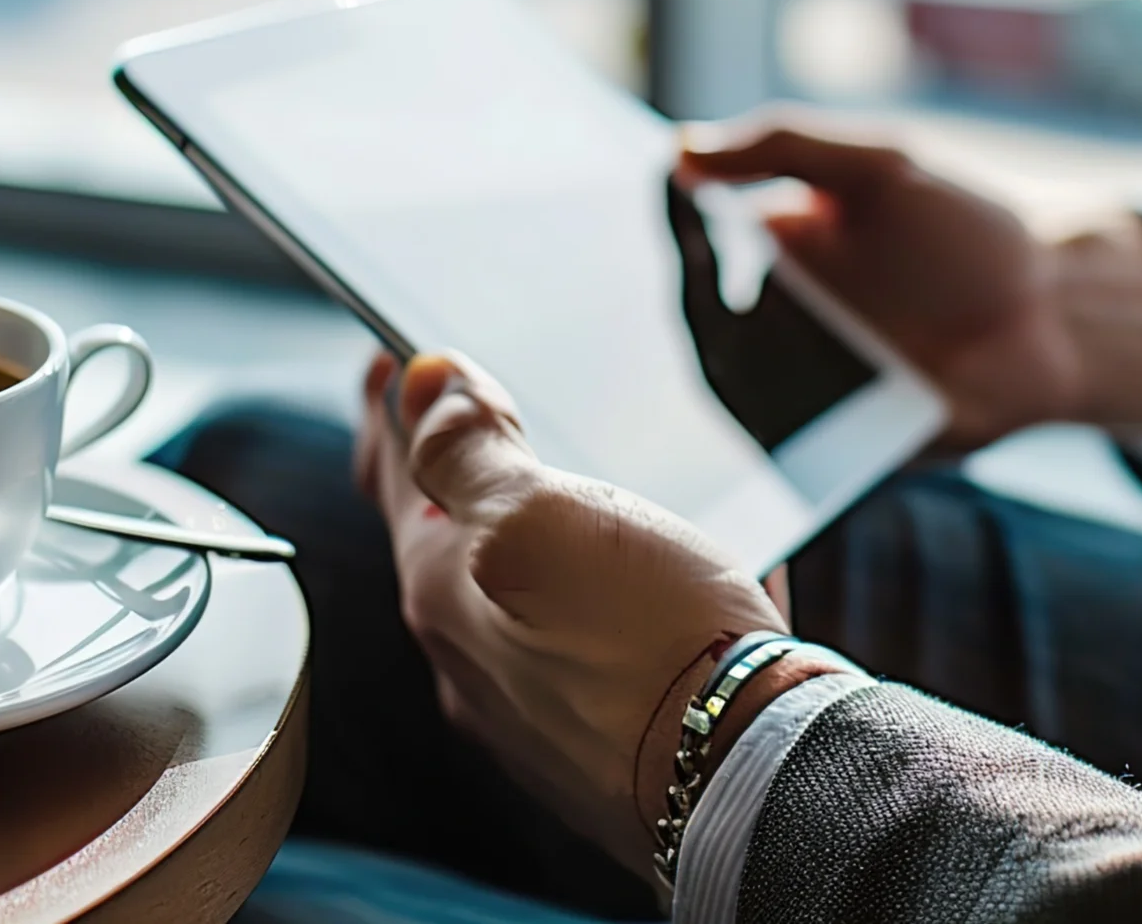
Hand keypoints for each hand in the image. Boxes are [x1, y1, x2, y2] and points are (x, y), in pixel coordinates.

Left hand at [354, 352, 831, 877]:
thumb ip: (470, 455)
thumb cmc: (646, 646)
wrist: (751, 780)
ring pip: (526, 599)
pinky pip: (604, 643)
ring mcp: (543, 708)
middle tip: (462, 417)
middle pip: (450, 544)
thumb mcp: (538, 520)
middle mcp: (479, 661)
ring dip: (537, 538)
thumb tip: (424, 387)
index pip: (395, 479)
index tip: (390, 361)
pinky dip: (621, 596)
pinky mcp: (613, 737)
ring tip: (571, 487)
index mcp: (444, 595)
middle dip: (455, 477)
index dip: (390, 411)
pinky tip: (674, 573)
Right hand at [680, 113, 1141, 444]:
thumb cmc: (971, 233)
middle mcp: (778, 323)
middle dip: (703, 301)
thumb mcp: (879, 167)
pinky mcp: (833, 450)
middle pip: (699, 324)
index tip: (680, 196)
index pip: (697, 244)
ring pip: (730, 388)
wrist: (1054, 320)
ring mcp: (803, 389)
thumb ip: (784, 146)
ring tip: (789, 335)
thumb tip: (679, 148)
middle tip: (734, 281)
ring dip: (740, 364)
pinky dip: (775, 427)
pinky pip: (780, 448)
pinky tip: (801, 396)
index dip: (681, 224)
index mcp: (778, 251)